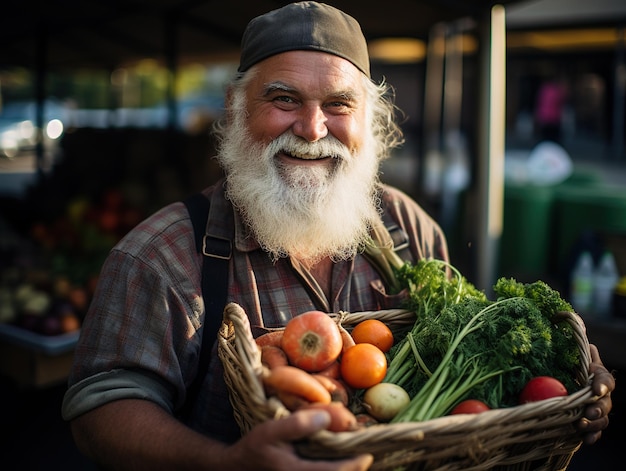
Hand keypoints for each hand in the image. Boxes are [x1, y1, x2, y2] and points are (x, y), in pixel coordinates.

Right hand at [227, 409, 372, 469]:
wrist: (237, 468)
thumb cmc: (255, 447)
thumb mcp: (271, 430)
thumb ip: (298, 424)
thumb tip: (327, 417)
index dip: (354, 464)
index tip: (367, 454)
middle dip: (352, 468)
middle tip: (365, 454)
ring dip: (343, 470)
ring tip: (355, 458)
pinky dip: (333, 469)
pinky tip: (336, 460)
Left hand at [576, 344, 614, 444]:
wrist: (568, 377)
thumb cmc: (573, 363)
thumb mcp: (575, 355)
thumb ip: (579, 348)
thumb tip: (582, 336)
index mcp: (600, 376)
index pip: (606, 380)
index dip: (602, 385)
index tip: (596, 389)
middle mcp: (602, 395)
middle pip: (605, 403)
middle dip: (598, 409)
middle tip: (589, 412)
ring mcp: (598, 409)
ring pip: (602, 419)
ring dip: (594, 424)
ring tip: (581, 425)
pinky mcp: (591, 421)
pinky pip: (596, 430)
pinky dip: (592, 436)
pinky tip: (586, 440)